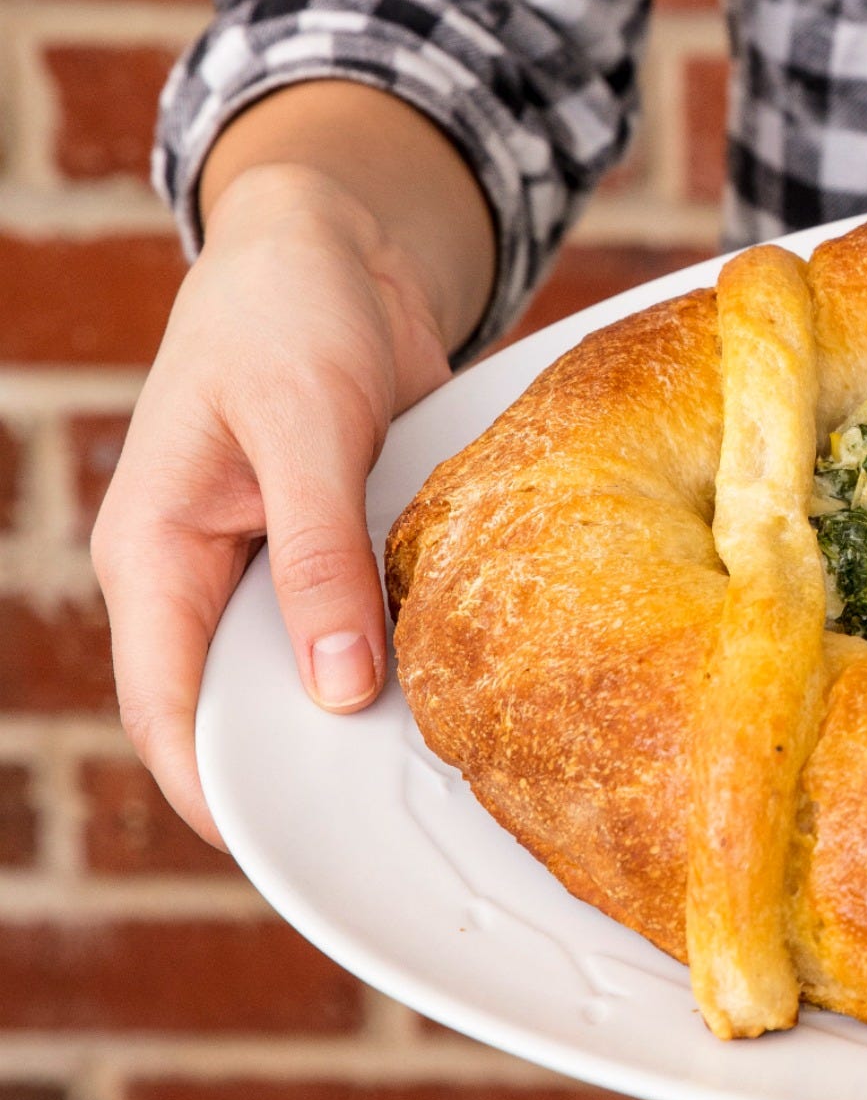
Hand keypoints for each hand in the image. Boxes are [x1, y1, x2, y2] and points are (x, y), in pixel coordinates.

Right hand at [92, 165, 464, 847]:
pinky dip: (410, 655)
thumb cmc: (288, 312)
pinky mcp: (342, 551)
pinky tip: (478, 691)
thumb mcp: (302, 424)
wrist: (340, 243)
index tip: (298, 856)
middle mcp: (209, 580)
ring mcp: (276, 570)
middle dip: (310, 770)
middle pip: (244, 711)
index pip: (168, 715)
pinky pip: (367, 625)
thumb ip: (317, 551)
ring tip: (455, 780)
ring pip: (313, 675)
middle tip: (407, 829)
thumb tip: (337, 686)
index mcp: (155, 558)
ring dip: (370, 717)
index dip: (221, 795)